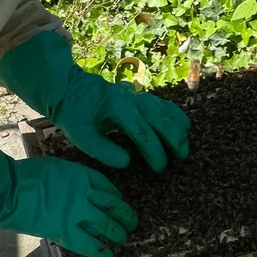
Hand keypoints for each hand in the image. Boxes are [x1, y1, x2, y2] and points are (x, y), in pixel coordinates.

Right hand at [0, 151, 137, 256]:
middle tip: (132, 224)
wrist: (8, 188)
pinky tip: (109, 254)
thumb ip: (70, 181)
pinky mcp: (66, 232)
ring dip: (119, 234)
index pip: (108, 186)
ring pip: (108, 225)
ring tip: (123, 239)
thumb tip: (76, 193)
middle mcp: (84, 193)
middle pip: (114, 206)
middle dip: (127, 216)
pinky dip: (102, 250)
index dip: (117, 197)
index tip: (121, 203)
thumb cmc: (24, 176)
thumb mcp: (54, 169)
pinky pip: (91, 244)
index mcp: (80, 175)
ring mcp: (77, 213)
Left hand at [57, 72, 189, 170]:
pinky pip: (164, 104)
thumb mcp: (80, 135)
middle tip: (181, 157)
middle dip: (174, 138)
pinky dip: (176, 115)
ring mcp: (138, 95)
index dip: (154, 150)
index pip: (142, 130)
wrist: (71, 89)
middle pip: (160, 118)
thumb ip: (102, 150)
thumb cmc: (76, 115)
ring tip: (185, 146)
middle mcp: (131, 98)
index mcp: (116, 107)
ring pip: (166, 109)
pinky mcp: (141, 96)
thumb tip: (127, 162)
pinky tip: (184, 127)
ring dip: (178, 127)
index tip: (159, 168)